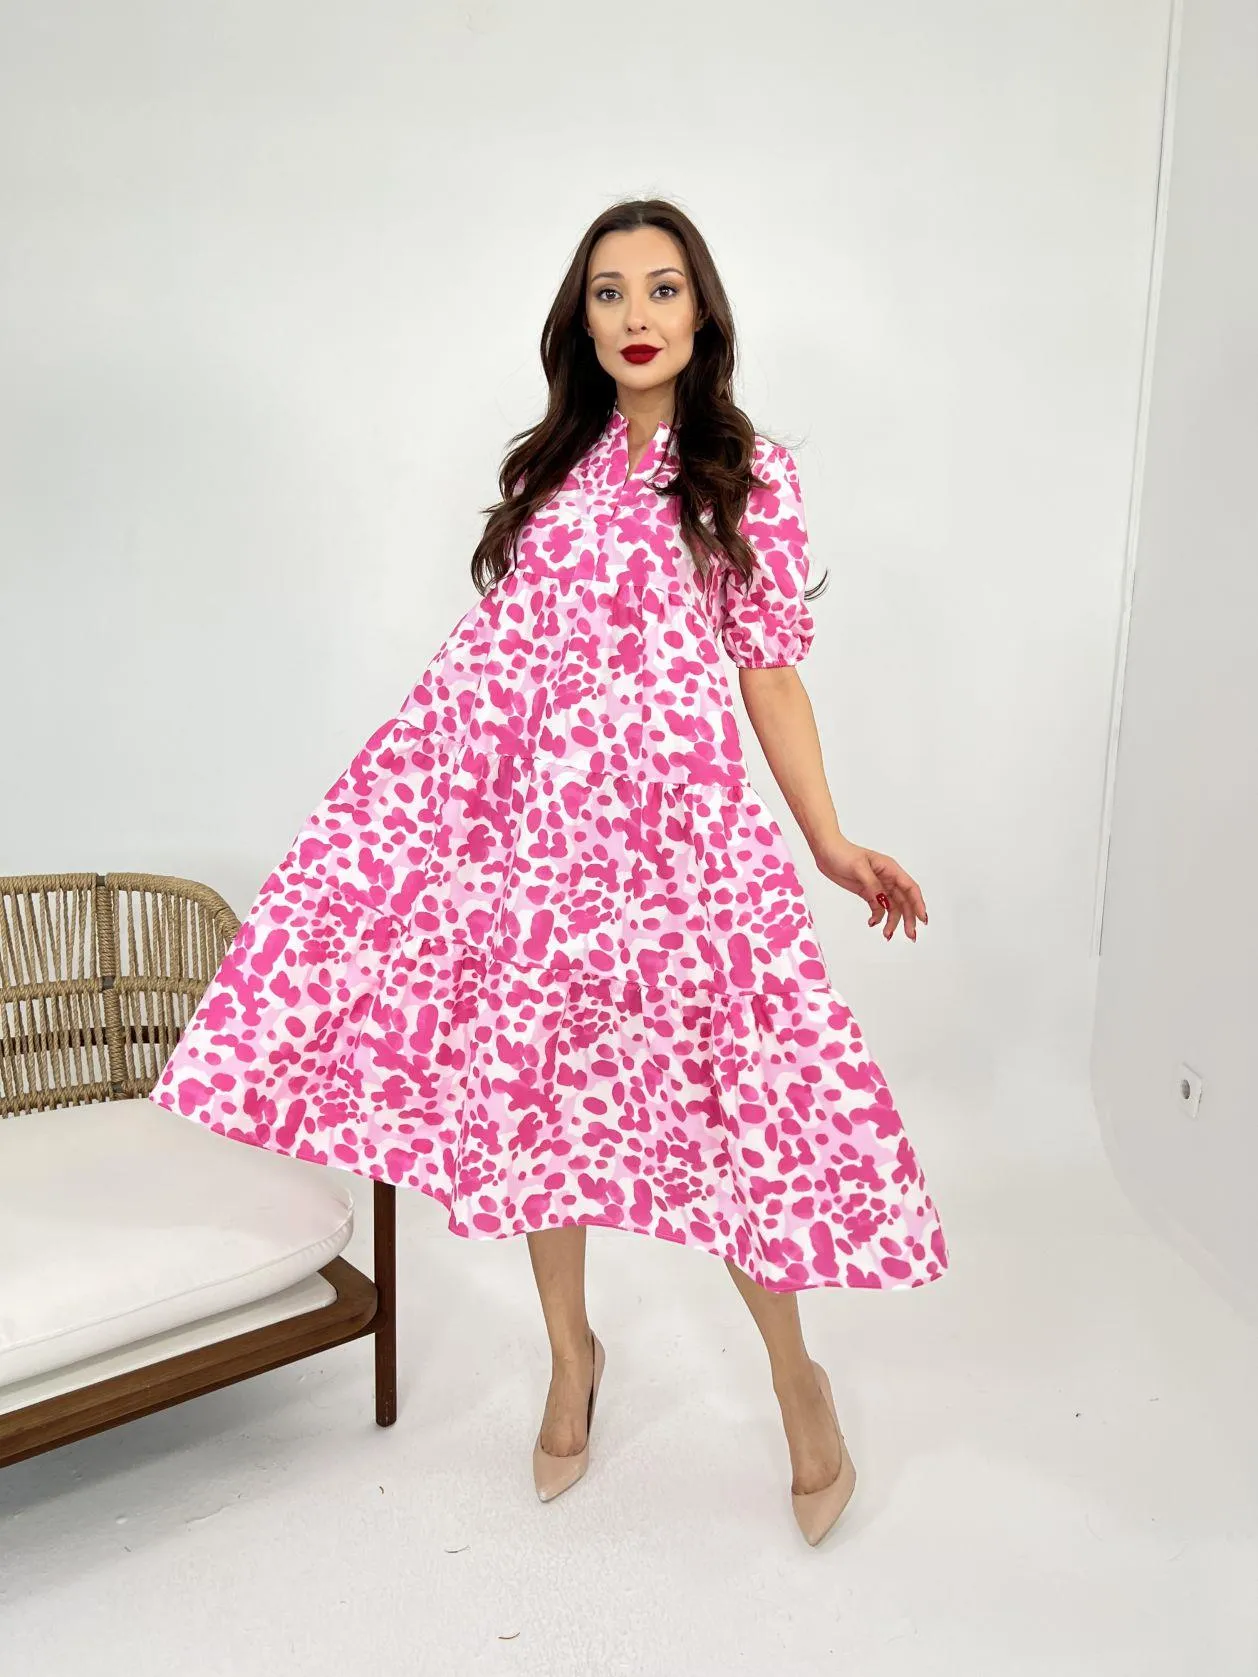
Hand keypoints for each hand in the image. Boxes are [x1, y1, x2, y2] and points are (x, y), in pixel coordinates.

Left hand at [813, 837, 927, 941]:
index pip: (910, 888)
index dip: (918, 903)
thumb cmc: (843, 853)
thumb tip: (883, 903)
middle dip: (908, 918)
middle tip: (910, 935)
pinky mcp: (868, 892)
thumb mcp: (858, 867)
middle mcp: (888, 878)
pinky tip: (872, 923)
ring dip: (892, 921)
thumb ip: (872, 885)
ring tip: (886, 934)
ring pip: (892, 907)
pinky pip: (878, 908)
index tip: (922, 919)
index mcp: (890, 869)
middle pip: (904, 901)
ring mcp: (878, 886)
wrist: (826, 852)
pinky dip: (878, 917)